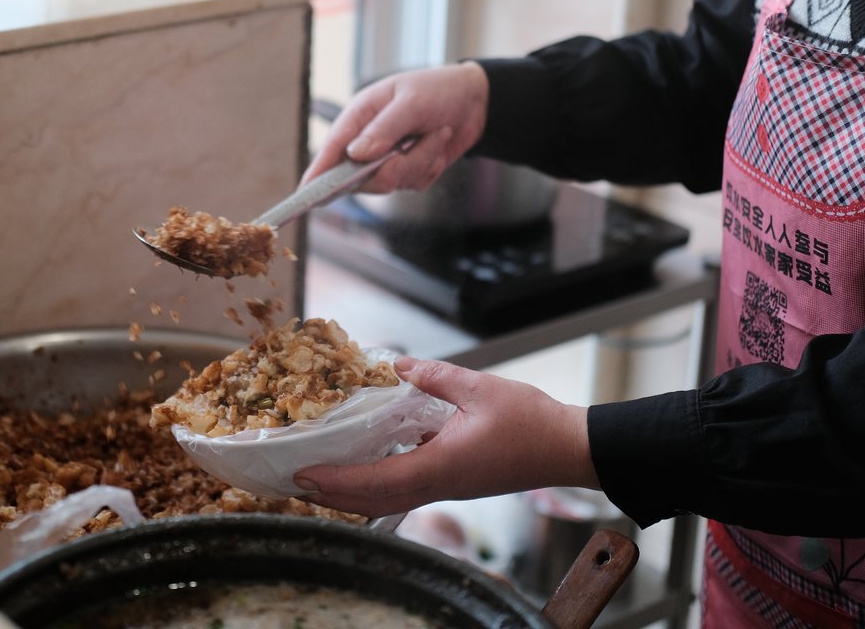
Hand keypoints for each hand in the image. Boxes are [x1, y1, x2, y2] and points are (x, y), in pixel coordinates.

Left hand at [293, 358, 598, 517]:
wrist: (568, 449)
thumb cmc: (531, 423)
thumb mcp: (479, 388)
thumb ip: (434, 376)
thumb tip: (397, 365)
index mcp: (440, 466)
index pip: (375, 480)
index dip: (336, 480)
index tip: (304, 475)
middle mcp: (439, 484)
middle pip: (373, 500)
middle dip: (333, 495)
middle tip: (296, 483)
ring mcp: (447, 487)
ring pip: (388, 499)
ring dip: (352, 493)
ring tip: (322, 479)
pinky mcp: (455, 482)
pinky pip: (406, 489)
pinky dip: (377, 484)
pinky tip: (366, 465)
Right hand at [303, 62, 489, 192]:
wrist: (476, 100)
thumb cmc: (438, 89)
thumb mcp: (411, 102)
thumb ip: (383, 129)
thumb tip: (355, 155)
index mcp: (359, 116)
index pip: (332, 148)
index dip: (318, 172)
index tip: (306, 193)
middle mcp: (368, 141)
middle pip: (360, 176)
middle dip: (390, 167)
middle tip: (411, 146)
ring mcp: (387, 159)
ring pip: (390, 182)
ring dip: (418, 161)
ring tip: (436, 133)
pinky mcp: (408, 172)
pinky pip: (413, 183)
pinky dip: (430, 165)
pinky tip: (439, 142)